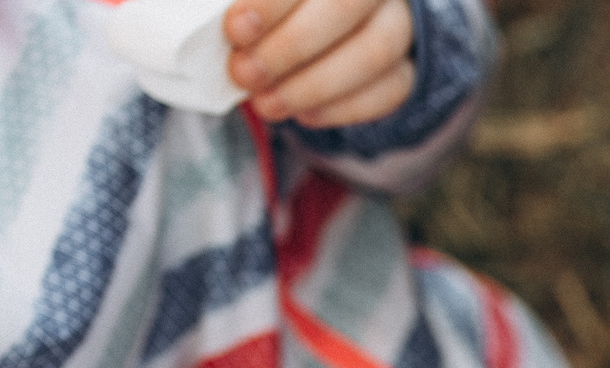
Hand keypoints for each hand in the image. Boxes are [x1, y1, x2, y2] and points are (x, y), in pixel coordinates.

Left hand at [225, 0, 414, 126]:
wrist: (313, 16)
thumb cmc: (277, 5)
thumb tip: (204, 16)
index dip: (273, 4)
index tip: (236, 30)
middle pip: (346, 7)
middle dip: (291, 47)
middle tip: (245, 73)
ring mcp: (399, 22)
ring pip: (373, 53)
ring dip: (313, 86)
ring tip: (266, 103)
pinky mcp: (406, 65)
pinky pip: (391, 90)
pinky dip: (343, 108)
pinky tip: (304, 114)